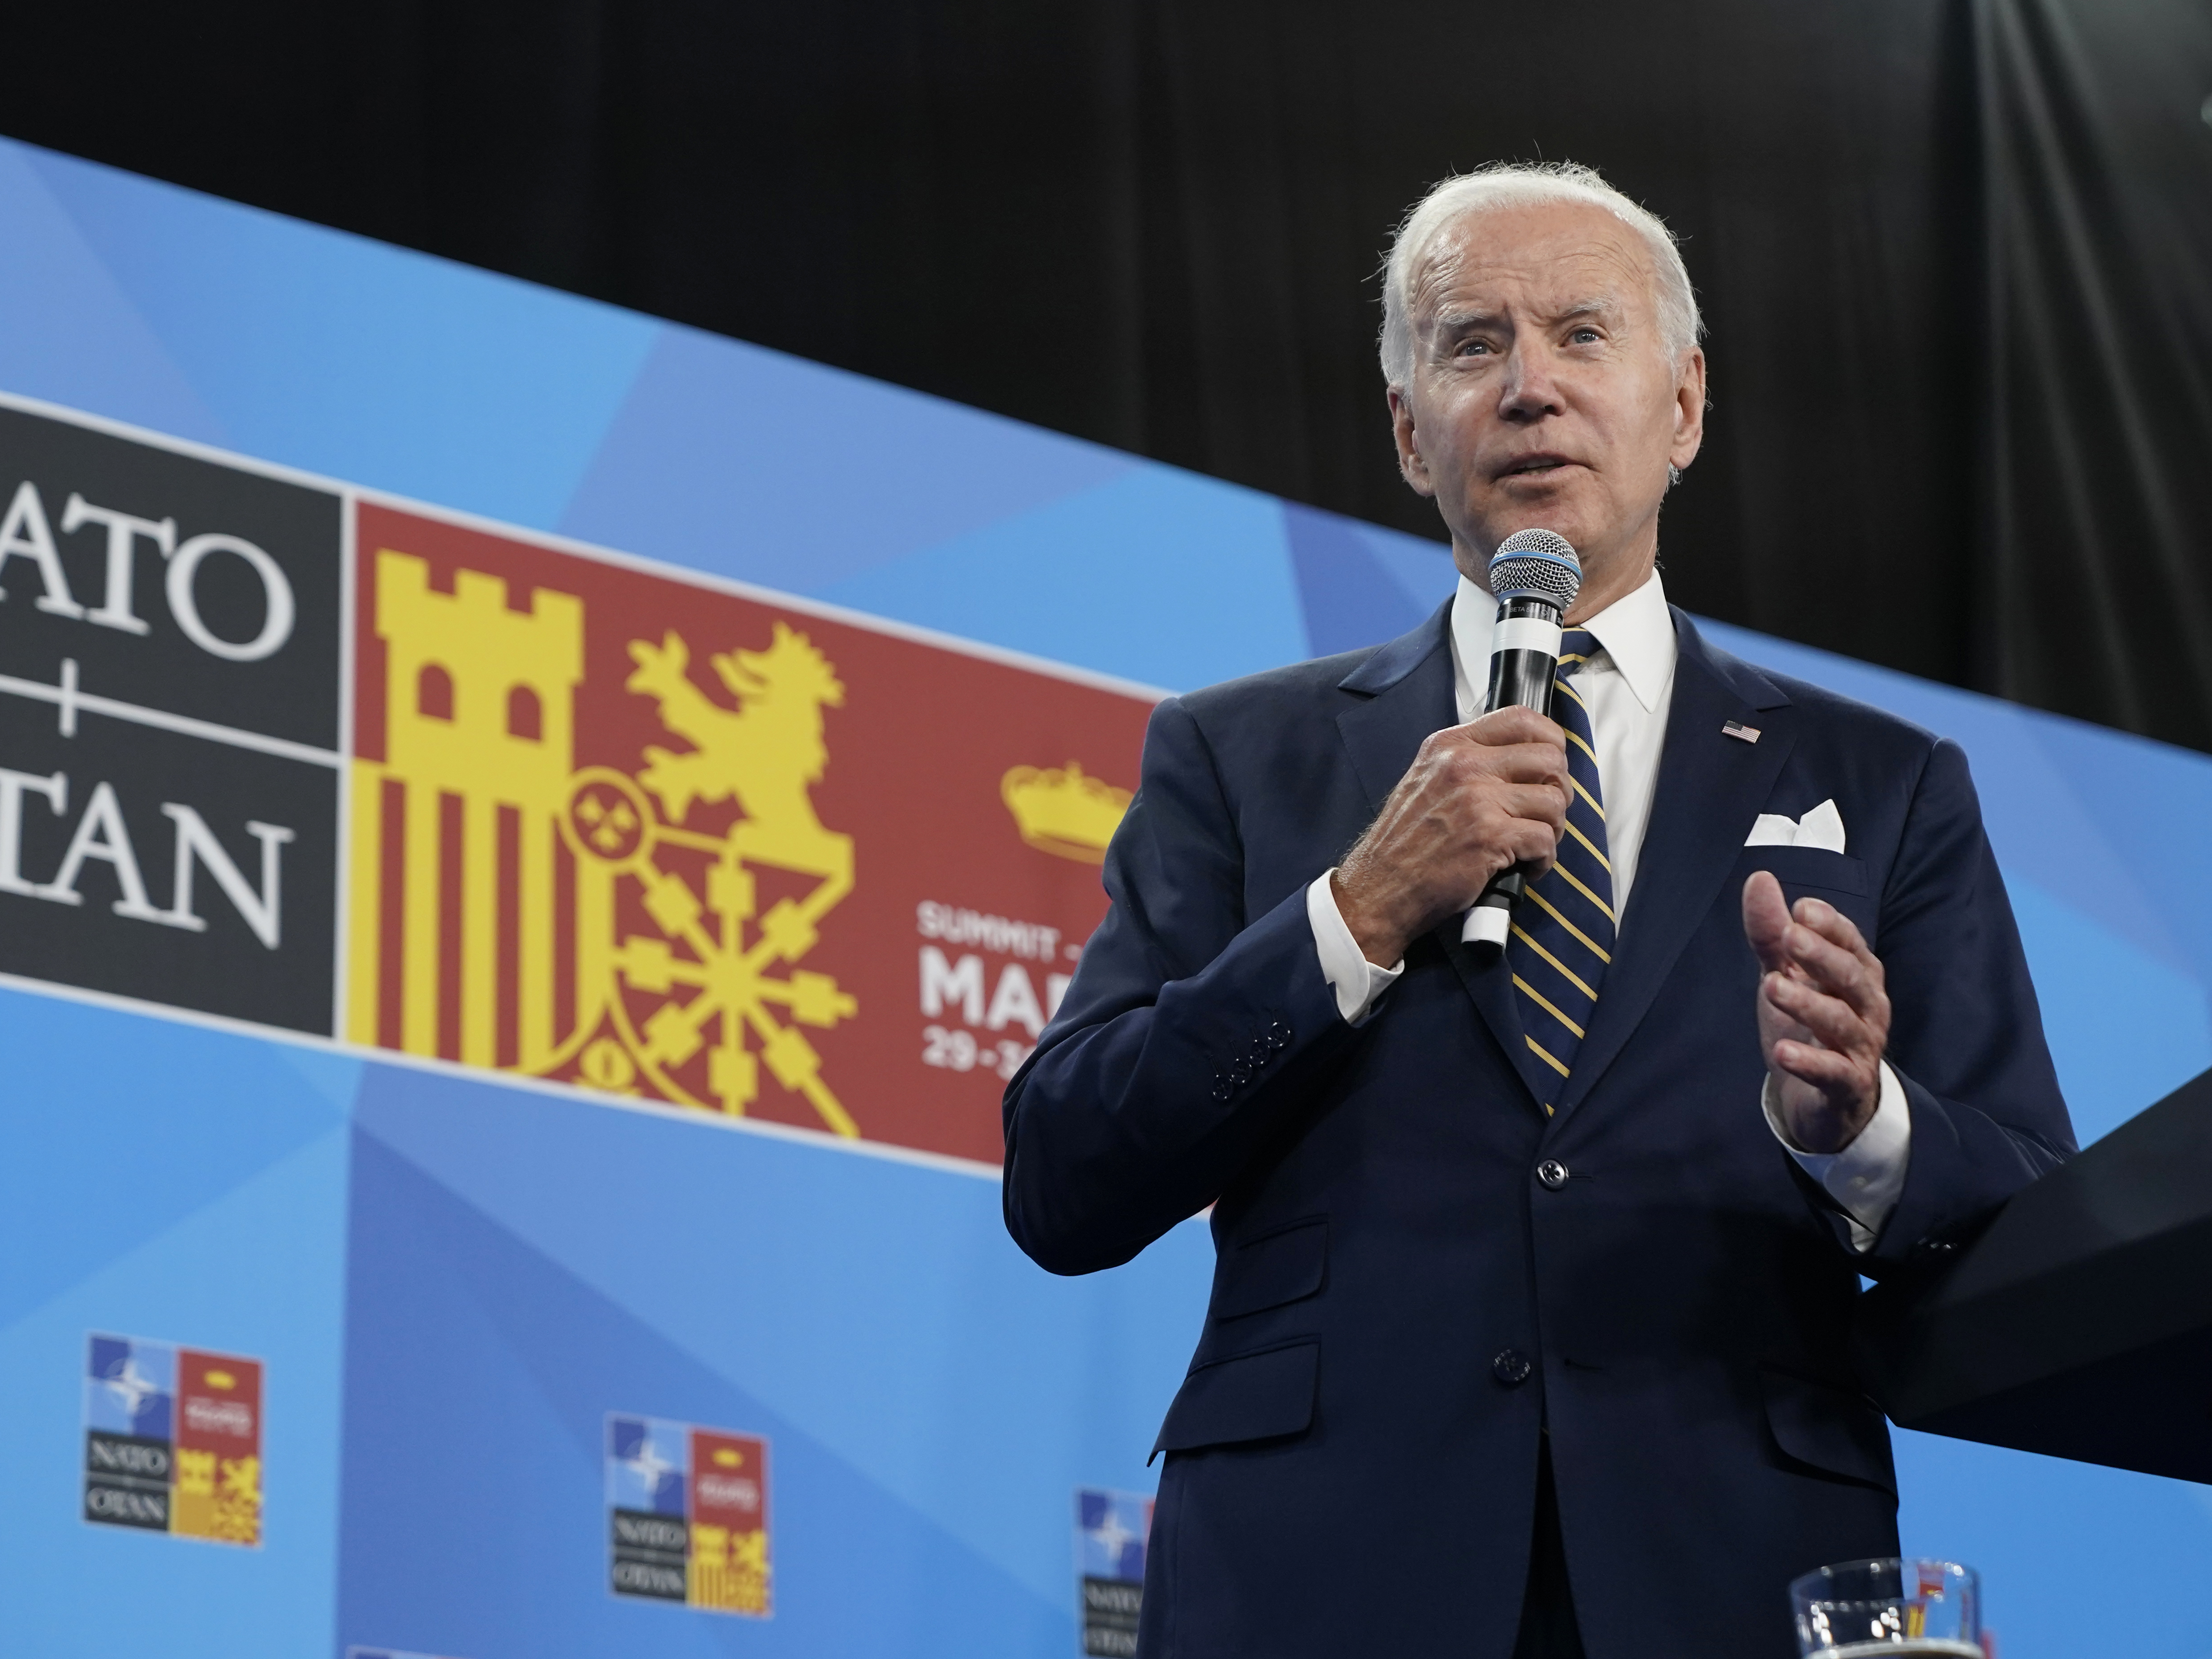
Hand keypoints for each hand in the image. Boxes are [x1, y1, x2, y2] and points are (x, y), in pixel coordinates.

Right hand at [1332, 706, 1569, 965]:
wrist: (1379, 888)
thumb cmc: (1404, 844)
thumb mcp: (1426, 780)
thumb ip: (1467, 763)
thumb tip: (1520, 762)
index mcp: (1450, 746)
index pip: (1521, 719)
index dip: (1551, 741)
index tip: (1551, 765)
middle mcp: (1464, 765)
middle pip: (1549, 759)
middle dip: (1558, 790)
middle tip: (1545, 814)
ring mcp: (1478, 800)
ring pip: (1553, 801)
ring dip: (1554, 829)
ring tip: (1533, 845)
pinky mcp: (1490, 837)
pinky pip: (1546, 840)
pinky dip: (1544, 860)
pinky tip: (1525, 868)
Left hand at [1741, 871, 1889, 1152]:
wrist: (1823, 1101)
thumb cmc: (1807, 1027)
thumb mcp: (1785, 975)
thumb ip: (1772, 934)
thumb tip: (1759, 877)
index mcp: (1856, 975)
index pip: (1850, 943)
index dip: (1829, 925)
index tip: (1801, 908)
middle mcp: (1867, 1008)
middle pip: (1850, 976)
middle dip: (1821, 955)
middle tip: (1789, 936)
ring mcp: (1861, 1048)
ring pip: (1840, 1022)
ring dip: (1807, 1003)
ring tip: (1772, 987)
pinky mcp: (1848, 1085)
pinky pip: (1834, 1072)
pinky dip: (1809, 1062)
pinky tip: (1782, 1051)